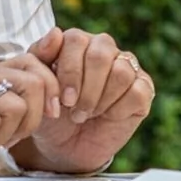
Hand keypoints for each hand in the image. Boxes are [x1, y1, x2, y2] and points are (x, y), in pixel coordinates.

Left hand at [17, 27, 154, 172]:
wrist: (64, 147)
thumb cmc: (51, 113)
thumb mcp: (37, 88)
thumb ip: (38, 57)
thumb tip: (55, 33)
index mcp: (77, 42)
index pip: (76, 40)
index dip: (70, 71)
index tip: (64, 100)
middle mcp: (104, 49)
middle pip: (101, 55)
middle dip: (86, 89)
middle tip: (75, 111)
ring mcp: (126, 67)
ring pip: (121, 72)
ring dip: (101, 100)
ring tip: (88, 114)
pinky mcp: (143, 88)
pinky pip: (137, 91)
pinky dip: (119, 109)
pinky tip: (108, 117)